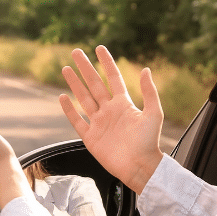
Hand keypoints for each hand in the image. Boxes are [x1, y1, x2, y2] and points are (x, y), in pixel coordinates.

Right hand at [58, 46, 162, 193]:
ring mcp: (99, 123)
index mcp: (124, 104)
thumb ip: (149, 92)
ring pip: (83, 99)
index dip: (106, 63)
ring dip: (74, 83)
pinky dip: (69, 110)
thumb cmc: (150, 142)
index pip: (113, 78)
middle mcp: (109, 111)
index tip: (99, 48)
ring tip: (66, 69)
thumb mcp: (154, 114)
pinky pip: (77, 121)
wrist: (140, 167)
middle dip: (85, 68)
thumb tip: (146, 69)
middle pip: (94, 84)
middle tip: (76, 52)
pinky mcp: (90, 137)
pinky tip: (62, 97)